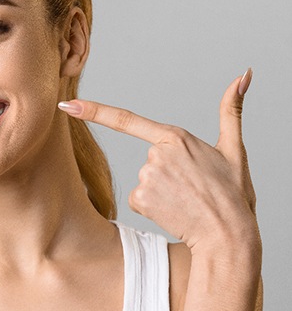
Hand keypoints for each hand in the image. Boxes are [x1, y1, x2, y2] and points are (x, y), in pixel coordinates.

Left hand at [58, 71, 257, 251]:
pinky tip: (174, 210)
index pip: (126, 119)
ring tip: (187, 200)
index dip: (93, 111)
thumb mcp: (235, 150)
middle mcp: (156, 154)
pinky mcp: (139, 198)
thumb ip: (232, 111)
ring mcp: (146, 176)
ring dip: (162, 191)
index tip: (67, 104)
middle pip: (149, 160)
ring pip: (145, 181)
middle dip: (168, 174)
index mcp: (175, 137)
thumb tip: (243, 75)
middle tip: (193, 188)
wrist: (229, 235)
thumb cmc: (233, 195)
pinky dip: (154, 206)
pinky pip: (139, 199)